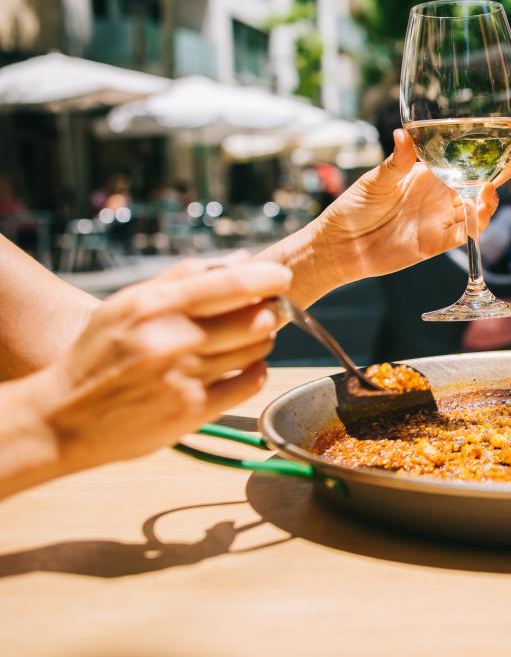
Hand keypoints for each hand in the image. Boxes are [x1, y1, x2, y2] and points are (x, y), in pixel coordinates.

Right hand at [22, 257, 290, 476]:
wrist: (61, 419)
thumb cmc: (97, 355)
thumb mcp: (126, 304)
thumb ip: (183, 277)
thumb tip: (240, 259)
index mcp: (155, 306)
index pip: (233, 284)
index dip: (269, 278)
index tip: (282, 277)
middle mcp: (172, 340)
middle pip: (256, 318)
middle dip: (268, 312)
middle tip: (263, 312)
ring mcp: (184, 378)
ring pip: (257, 350)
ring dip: (260, 342)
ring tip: (243, 341)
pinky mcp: (192, 411)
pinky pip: (250, 383)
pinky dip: (255, 372)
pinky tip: (241, 368)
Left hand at [270, 128, 510, 304]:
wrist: (342, 244)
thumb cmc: (354, 207)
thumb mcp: (375, 180)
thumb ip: (396, 161)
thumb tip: (403, 135)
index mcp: (427, 174)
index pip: (463, 159)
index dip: (486, 150)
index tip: (506, 137)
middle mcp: (439, 194)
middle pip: (480, 182)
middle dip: (503, 170)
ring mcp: (441, 218)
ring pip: (477, 208)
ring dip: (490, 199)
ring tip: (491, 189)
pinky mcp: (437, 242)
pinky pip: (465, 234)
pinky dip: (476, 225)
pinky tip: (479, 214)